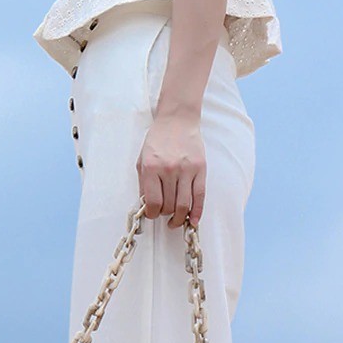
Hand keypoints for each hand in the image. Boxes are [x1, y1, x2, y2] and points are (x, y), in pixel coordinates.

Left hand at [136, 110, 206, 227]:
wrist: (177, 120)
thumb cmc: (158, 141)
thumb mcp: (142, 160)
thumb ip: (144, 183)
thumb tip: (148, 206)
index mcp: (151, 168)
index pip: (153, 202)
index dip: (152, 214)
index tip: (153, 214)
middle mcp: (169, 170)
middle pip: (169, 206)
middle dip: (165, 215)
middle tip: (164, 215)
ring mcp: (186, 170)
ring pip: (184, 205)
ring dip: (179, 218)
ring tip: (176, 221)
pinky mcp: (200, 169)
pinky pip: (199, 196)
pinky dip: (196, 212)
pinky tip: (192, 221)